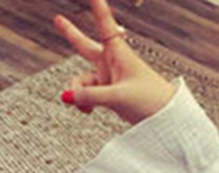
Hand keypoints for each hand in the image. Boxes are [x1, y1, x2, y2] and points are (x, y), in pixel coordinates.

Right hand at [53, 0, 175, 124]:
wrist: (161, 115)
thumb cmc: (146, 100)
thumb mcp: (117, 97)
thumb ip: (89, 96)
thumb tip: (65, 96)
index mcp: (118, 52)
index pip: (104, 24)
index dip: (97, 7)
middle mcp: (110, 62)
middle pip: (84, 45)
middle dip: (70, 33)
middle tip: (57, 18)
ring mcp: (106, 78)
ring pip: (80, 82)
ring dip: (78, 94)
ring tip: (87, 107)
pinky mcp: (105, 93)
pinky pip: (84, 96)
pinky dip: (83, 103)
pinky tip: (90, 111)